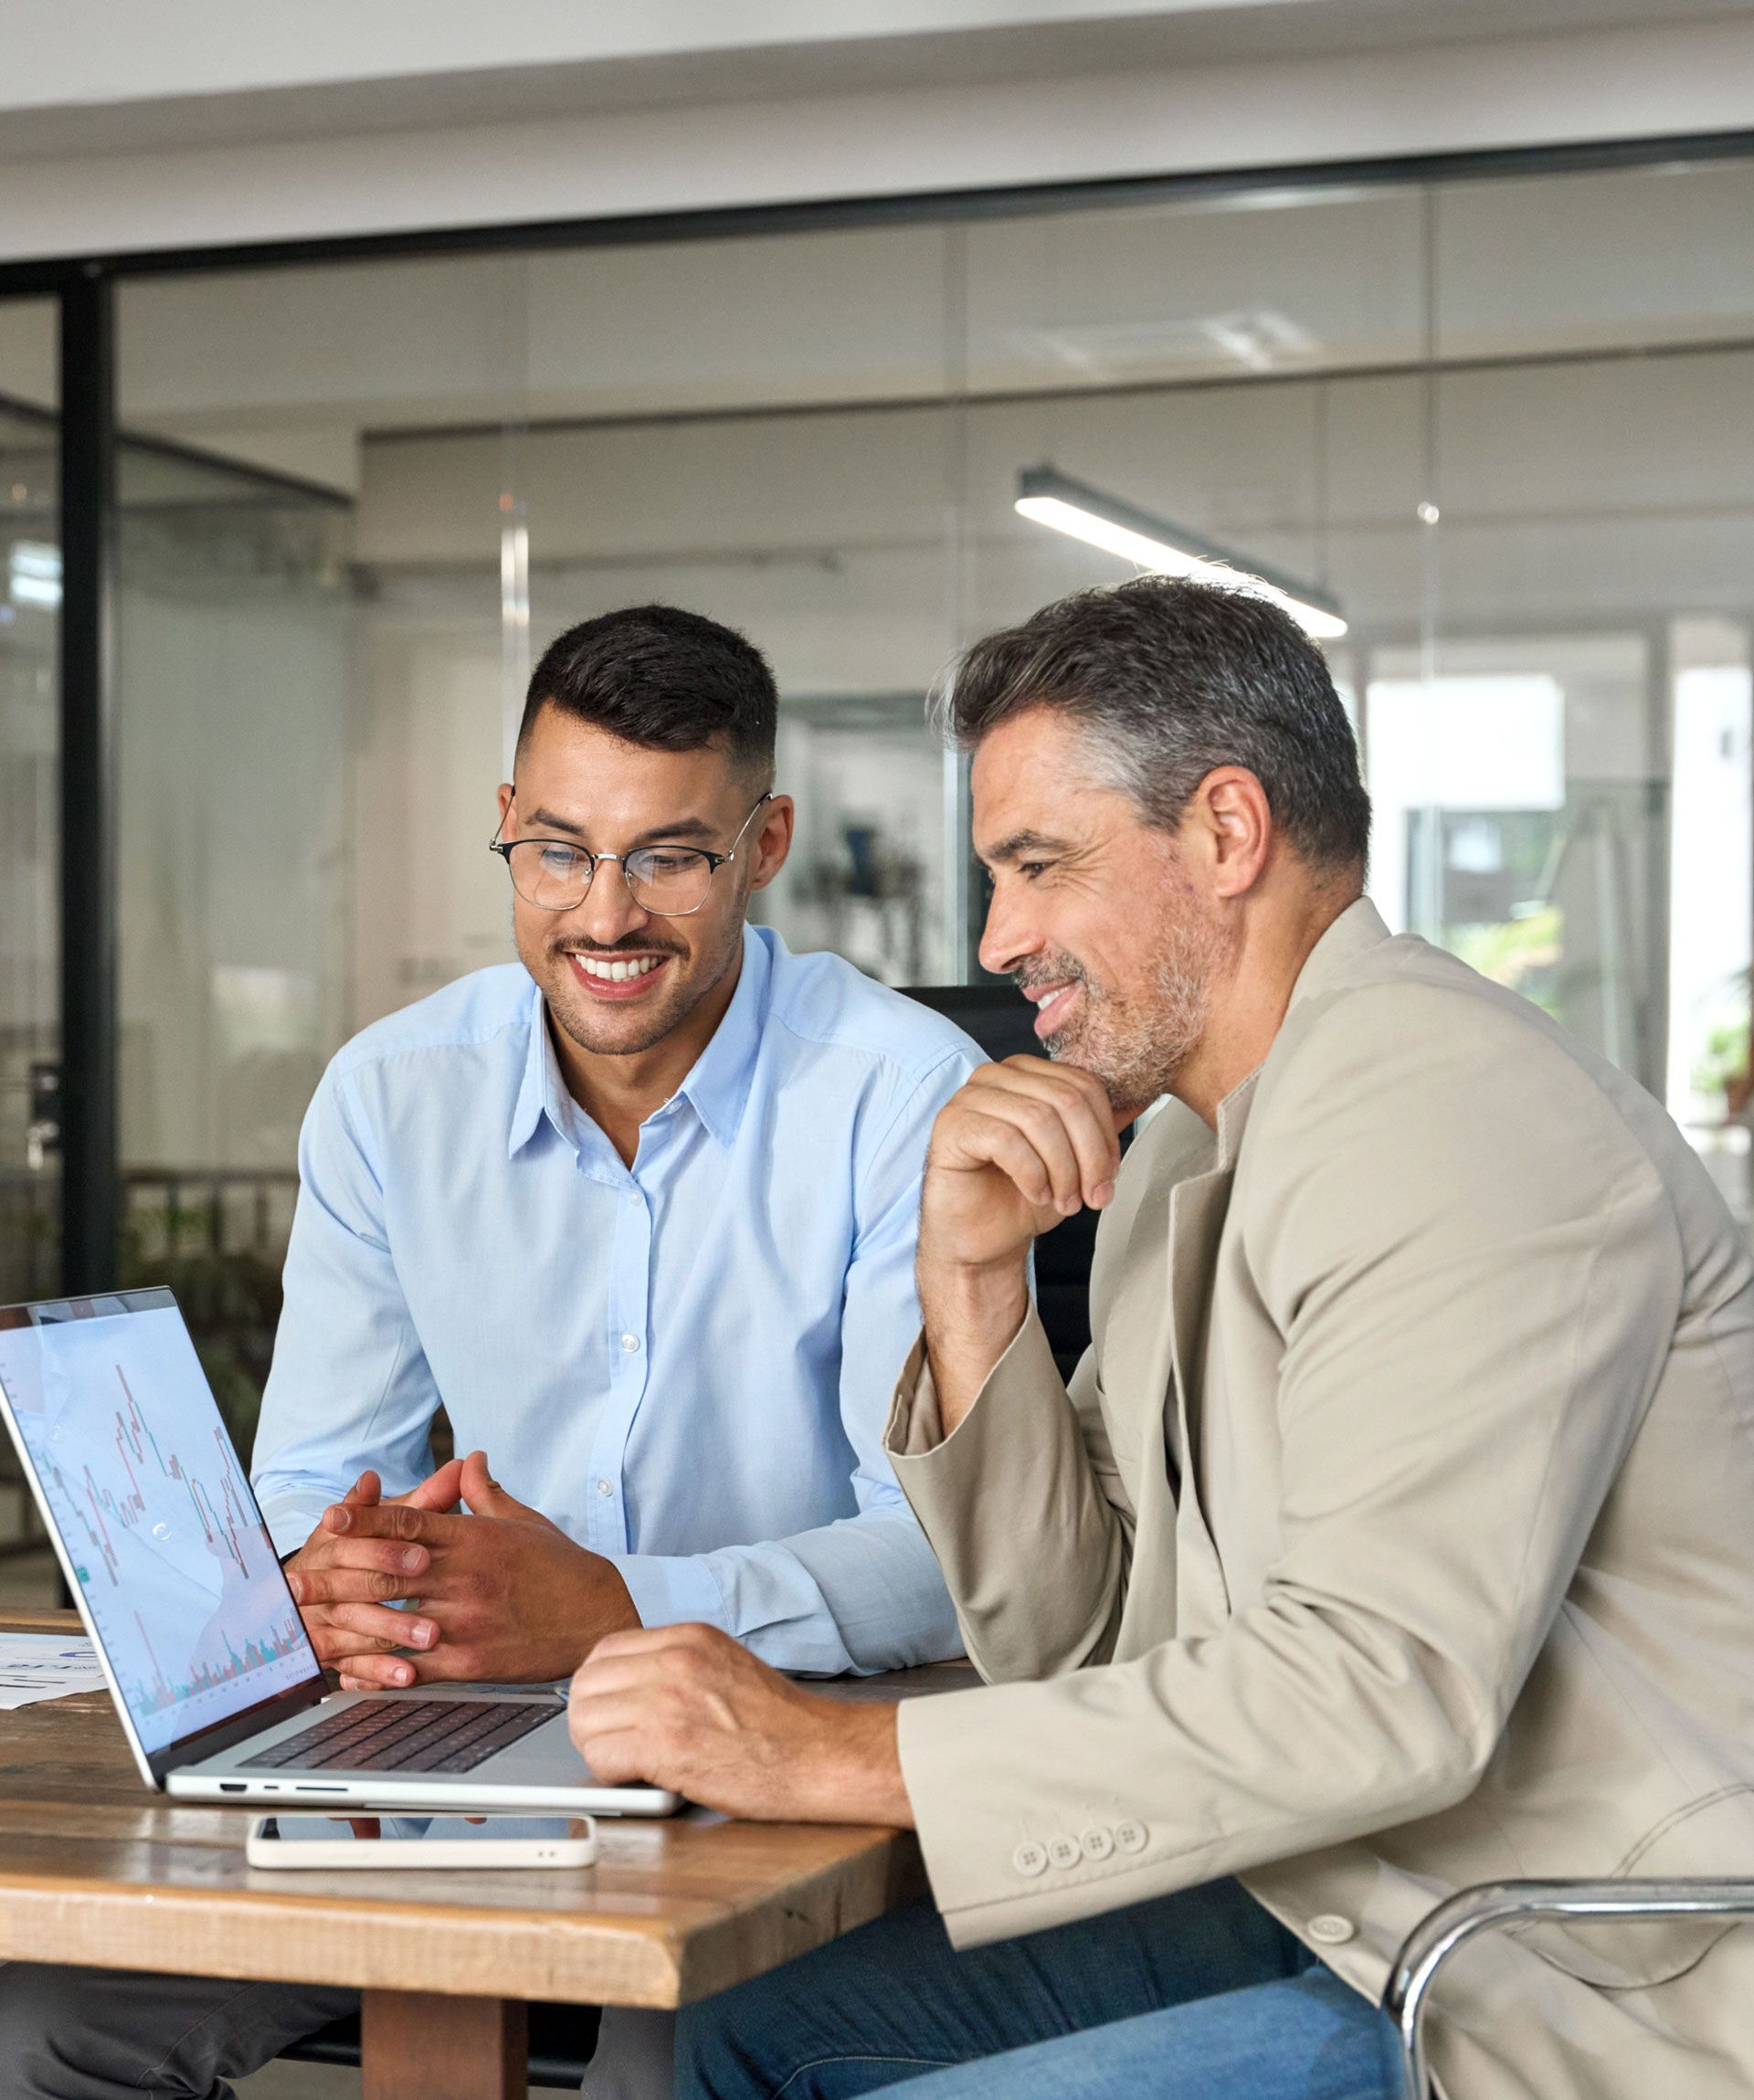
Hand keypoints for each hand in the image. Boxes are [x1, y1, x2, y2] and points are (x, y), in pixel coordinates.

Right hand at [283, 1459, 464, 1681]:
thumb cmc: (364, 1549)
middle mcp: (321, 1578)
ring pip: (355, 1626)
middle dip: (390, 1584)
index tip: (424, 1553)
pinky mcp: (327, 1652)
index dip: (388, 1546)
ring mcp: (321, 1618)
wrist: (303, 1589)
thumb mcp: (388, 1522)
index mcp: (334, 1541)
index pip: (356, 1541)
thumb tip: (464, 1465)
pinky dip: (379, 1671)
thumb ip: (424, 1499)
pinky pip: (351, 1664)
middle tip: (428, 1592)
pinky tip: (408, 1675)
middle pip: (355, 1583)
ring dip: (392, 1631)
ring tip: (431, 1637)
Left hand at [299, 1451, 641, 1687]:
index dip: (365, 1520)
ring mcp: (464, 1622)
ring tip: (305, 1629)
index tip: (329, 1518)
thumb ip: (485, 1493)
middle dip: (334, 1575)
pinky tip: (348, 1673)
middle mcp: (464, 1578)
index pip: (409, 1523)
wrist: (598, 1617)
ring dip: (341, 1626)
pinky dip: (376, 1671)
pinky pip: (412, 1668)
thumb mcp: (523, 1521)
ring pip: (391, 1623)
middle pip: (386, 1572)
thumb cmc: (561, 1568)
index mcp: (474, 1539)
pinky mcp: (469, 1662)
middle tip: (291, 1579)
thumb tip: (468, 1460)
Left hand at [567, 1623, 910, 1824]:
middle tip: (609, 1741)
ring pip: (584, 1720)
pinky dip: (609, 1771)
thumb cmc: (780, 1723)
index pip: (605, 1650)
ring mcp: (668, 1701)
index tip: (607, 1708)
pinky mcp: (667, 1747)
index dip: (598, 1685)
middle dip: (588, 1717)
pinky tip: (636, 1776)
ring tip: (623, 1761)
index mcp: (688, 1637)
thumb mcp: (726, 1665)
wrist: (818, 1755)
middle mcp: (674, 1660)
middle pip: (586, 1684)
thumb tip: (628, 1684)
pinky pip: (601, 1755)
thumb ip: (677, 1665)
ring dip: (595, 1746)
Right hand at [917, 1057, 1120, 1429]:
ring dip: (1062, 1170)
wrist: (981, 1240)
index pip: (1084, 1085)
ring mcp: (968, 1098)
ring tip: (1064, 1201)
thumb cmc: (1022, 1197)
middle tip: (1092, 1196)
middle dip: (1089, 1155)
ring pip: (1038, 1118)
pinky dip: (1031, 1173)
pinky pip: (1005, 1139)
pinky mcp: (950, 1126)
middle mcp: (995, 1076)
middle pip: (1065, 1099)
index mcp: (1027, 1073)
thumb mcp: (1074, 1160)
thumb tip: (1137, 1108)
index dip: (1106, 1134)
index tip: (1109, 1177)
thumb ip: (1097, 1131)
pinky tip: (1036, 1194)